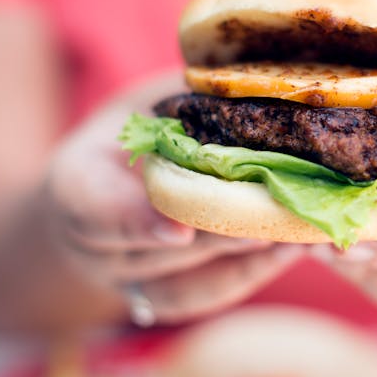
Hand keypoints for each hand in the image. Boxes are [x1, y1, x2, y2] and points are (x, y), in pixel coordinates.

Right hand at [46, 73, 302, 323]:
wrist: (99, 182)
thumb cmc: (131, 128)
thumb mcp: (143, 102)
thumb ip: (182, 100)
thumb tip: (250, 78)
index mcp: (78, 184)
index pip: (96, 209)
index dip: (136, 221)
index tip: (180, 231)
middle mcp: (94, 244)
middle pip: (155, 256)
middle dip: (217, 241)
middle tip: (272, 226)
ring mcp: (126, 279)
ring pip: (183, 286)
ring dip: (244, 264)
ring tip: (298, 240)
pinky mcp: (159, 295)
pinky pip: (202, 297)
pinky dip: (249, 276)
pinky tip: (293, 251)